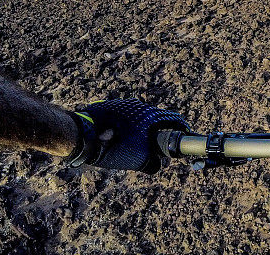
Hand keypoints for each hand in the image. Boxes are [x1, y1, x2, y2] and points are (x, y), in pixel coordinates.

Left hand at [65, 98, 189, 172]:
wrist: (83, 134)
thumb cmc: (114, 147)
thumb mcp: (138, 160)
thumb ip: (153, 163)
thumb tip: (159, 164)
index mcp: (150, 115)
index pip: (172, 118)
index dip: (181, 125)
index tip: (186, 131)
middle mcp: (139, 106)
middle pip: (156, 117)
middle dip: (160, 128)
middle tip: (161, 140)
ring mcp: (123, 105)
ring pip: (139, 116)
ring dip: (141, 128)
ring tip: (137, 141)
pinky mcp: (109, 107)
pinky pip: (124, 116)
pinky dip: (126, 126)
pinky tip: (119, 137)